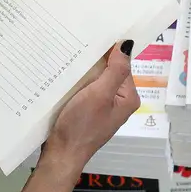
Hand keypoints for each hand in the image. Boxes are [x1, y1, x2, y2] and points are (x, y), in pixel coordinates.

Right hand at [43, 41, 139, 176]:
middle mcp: (119, 101)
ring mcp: (103, 107)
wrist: (61, 154)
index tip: (92, 37)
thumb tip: (127, 44)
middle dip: (95, 61)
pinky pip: (86, 89)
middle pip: (109, 71)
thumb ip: (116, 70)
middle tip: (77, 44)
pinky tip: (66, 75)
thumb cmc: (81, 125)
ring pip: (95, 79)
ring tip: (69, 57)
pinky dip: (78, 82)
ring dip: (84, 71)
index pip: (122, 65)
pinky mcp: (88, 111)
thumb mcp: (100, 94)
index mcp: (128, 97)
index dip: (108, 51)